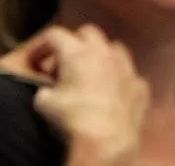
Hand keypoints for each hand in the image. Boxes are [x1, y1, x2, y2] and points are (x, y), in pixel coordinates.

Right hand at [27, 25, 148, 165]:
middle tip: (64, 63)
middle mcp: (103, 52)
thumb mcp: (43, 102)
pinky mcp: (141, 88)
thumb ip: (44, 88)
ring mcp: (126, 68)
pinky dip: (121, 80)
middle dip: (75, 43)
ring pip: (115, 48)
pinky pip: (130, 75)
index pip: (53, 35)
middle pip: (88, 32)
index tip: (33, 64)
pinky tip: (114, 94)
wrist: (106, 143)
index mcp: (75, 51)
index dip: (40, 47)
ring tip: (92, 74)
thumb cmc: (71, 118)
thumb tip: (48, 91)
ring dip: (102, 56)